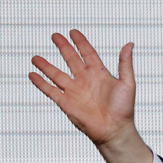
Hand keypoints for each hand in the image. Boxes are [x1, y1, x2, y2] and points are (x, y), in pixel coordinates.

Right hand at [29, 30, 151, 162]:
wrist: (115, 130)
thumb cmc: (124, 110)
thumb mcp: (127, 83)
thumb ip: (125, 64)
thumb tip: (129, 45)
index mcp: (99, 74)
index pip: (88, 53)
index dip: (81, 42)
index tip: (73, 32)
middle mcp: (85, 81)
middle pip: (71, 59)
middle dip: (63, 47)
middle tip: (55, 36)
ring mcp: (75, 91)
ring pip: (57, 74)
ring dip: (46, 66)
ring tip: (36, 58)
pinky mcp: (66, 102)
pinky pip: (50, 90)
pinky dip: (41, 83)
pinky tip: (32, 75)